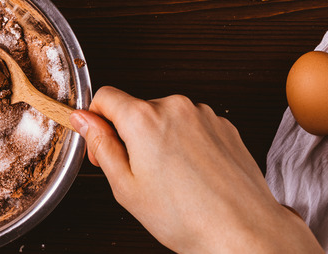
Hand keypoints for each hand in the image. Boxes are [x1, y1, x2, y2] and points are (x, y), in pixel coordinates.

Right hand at [69, 86, 322, 253]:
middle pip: (136, 109)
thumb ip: (100, 145)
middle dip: (129, 135)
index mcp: (144, 118)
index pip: (104, 96)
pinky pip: (192, 125)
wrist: (244, 231)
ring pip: (165, 118)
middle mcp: (174, 106)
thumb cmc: (187, 217)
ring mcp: (203, 114)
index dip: (96, 121)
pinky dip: (186, 143)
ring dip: (159, 139)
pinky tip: (192, 175)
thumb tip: (83, 120)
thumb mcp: (125, 186)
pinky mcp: (224, 125)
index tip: (101, 143)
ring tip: (172, 179)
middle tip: (138, 174)